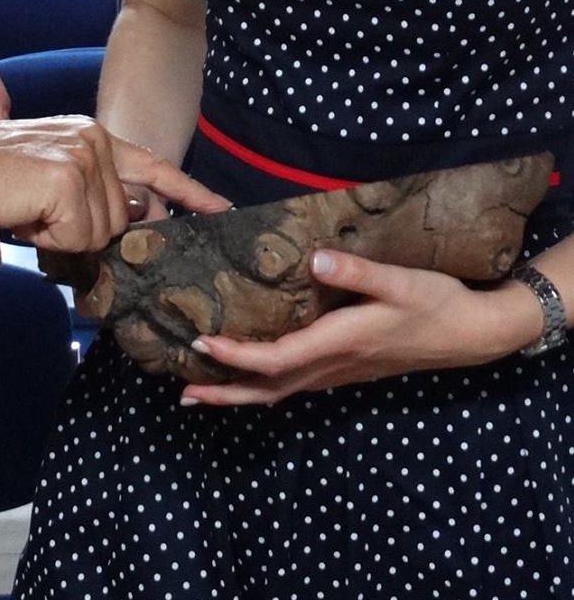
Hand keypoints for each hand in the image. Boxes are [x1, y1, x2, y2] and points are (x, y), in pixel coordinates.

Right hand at [0, 116, 227, 254]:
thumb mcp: (48, 179)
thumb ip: (89, 192)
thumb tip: (127, 222)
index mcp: (89, 136)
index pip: (153, 167)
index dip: (189, 193)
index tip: (221, 211)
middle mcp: (92, 139)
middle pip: (120, 220)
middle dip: (82, 234)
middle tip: (37, 218)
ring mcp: (83, 157)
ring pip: (101, 234)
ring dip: (62, 238)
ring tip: (26, 213)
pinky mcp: (68, 178)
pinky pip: (79, 238)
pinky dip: (49, 240)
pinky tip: (25, 218)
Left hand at [178, 249, 539, 406]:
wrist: (472, 333)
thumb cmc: (434, 301)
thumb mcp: (400, 280)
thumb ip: (357, 271)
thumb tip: (314, 260)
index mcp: (341, 342)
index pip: (278, 357)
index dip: (238, 355)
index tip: (202, 343)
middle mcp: (335, 364)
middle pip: (271, 388)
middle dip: (226, 392)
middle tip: (183, 395)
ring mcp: (341, 372)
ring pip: (282, 391)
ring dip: (241, 393)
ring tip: (201, 391)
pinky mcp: (347, 370)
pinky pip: (296, 385)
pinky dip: (265, 385)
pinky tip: (252, 378)